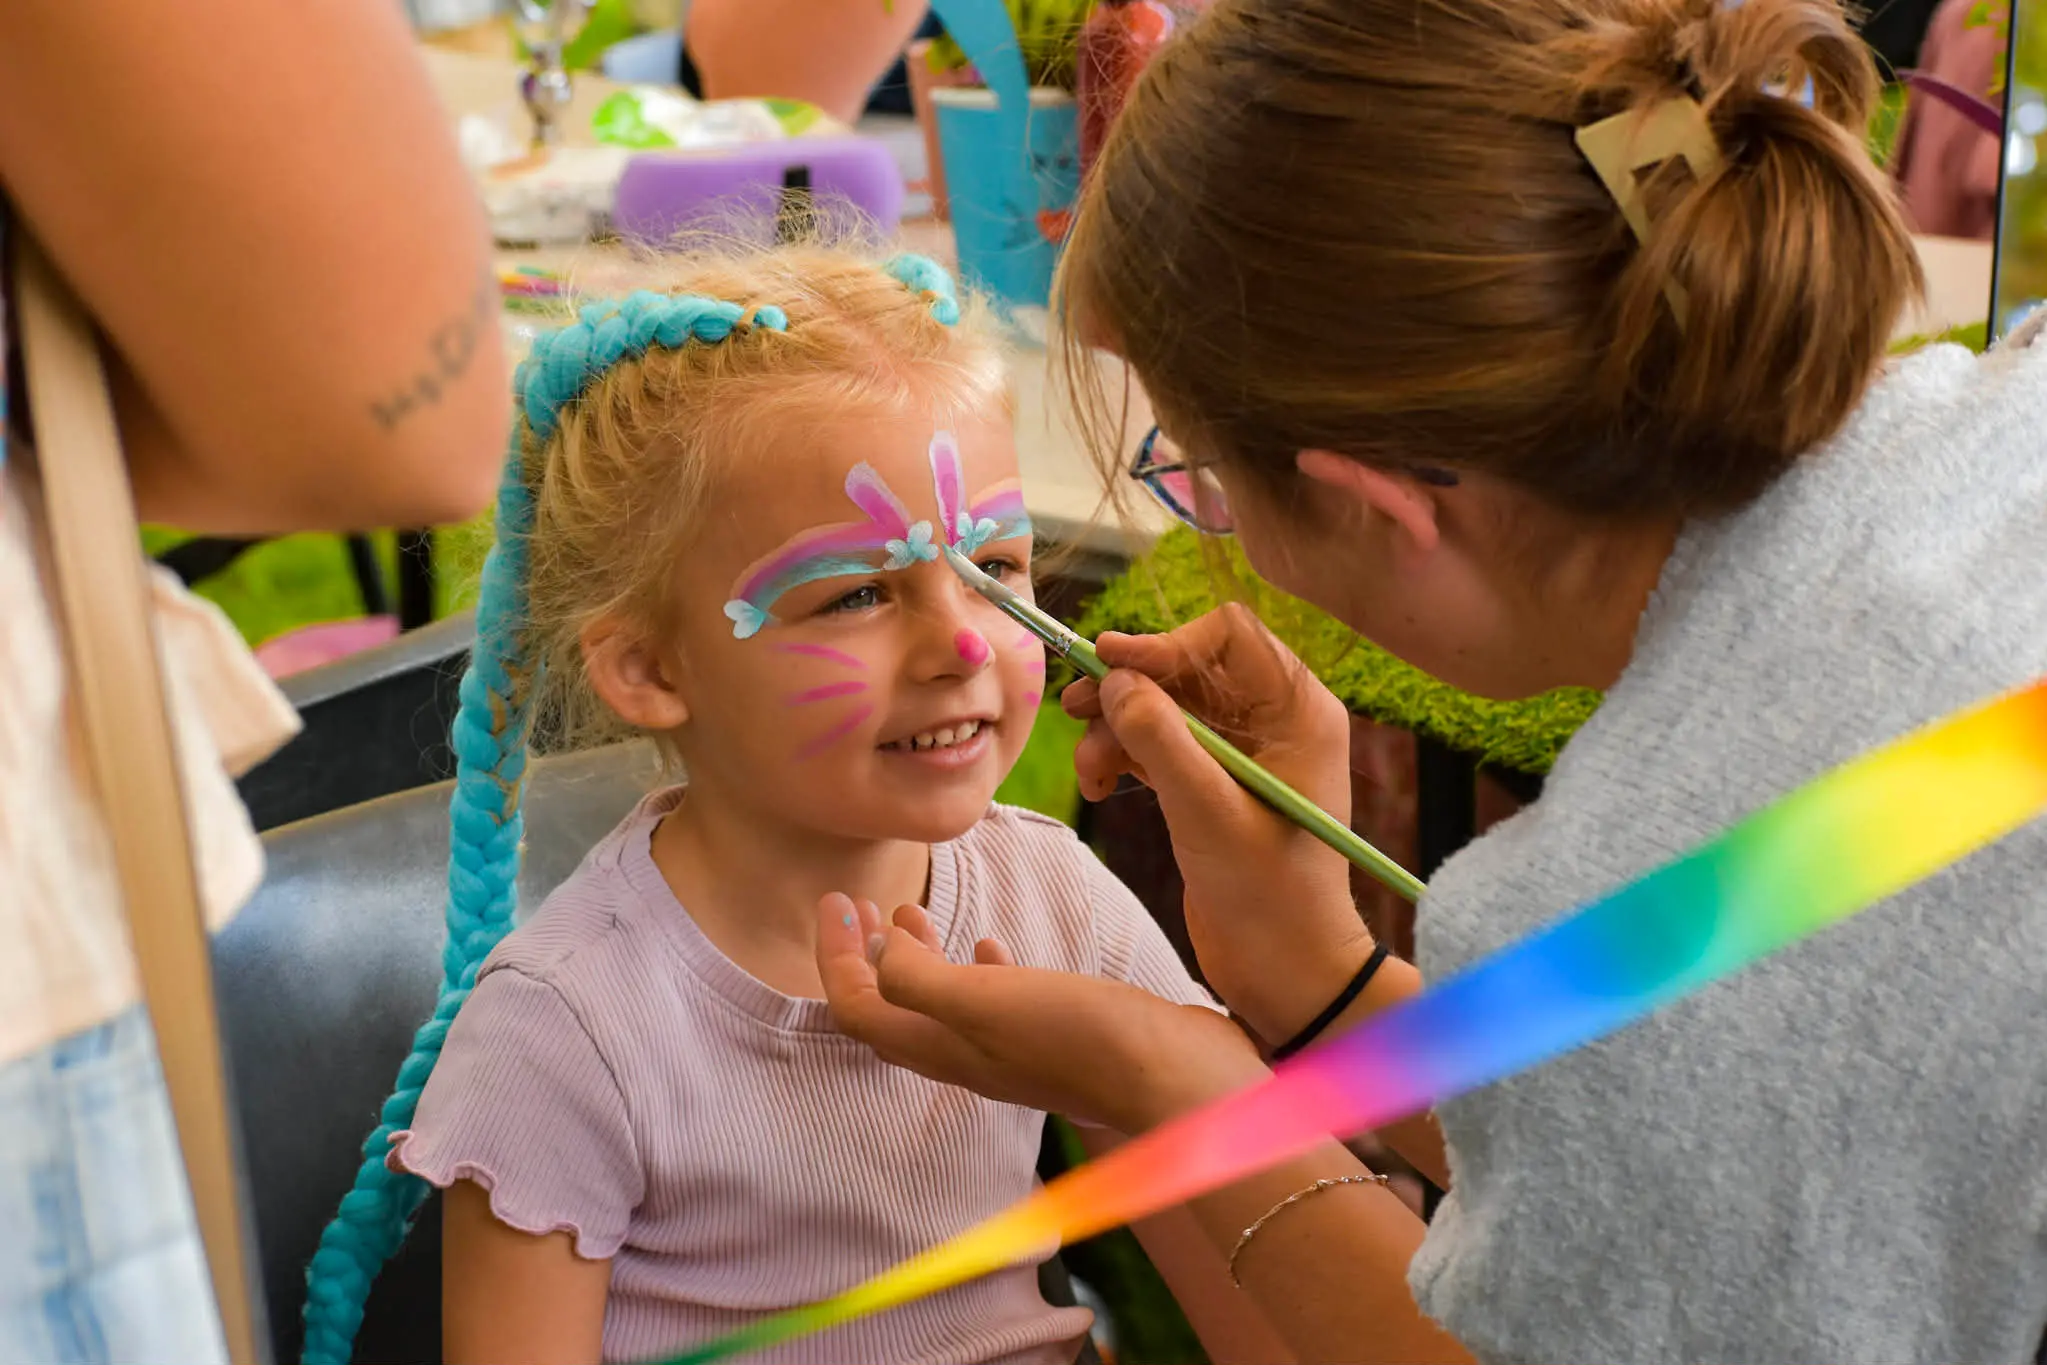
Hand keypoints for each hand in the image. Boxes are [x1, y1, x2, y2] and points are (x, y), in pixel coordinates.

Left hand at [817, 893, 1267, 1134]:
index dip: (834, 956)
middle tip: (854, 905)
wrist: (1173, 1077)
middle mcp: (966, 1055)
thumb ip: (918, 978)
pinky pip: (996, 998)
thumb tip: (885, 947)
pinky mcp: (1054, 1032)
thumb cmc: (1078, 1037)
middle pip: (888, 1009)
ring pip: (938, 1002)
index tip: (834, 900)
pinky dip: (977, 967)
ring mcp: (1011, 1047)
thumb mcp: (983, 1000)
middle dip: (862, 957)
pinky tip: (988, 944)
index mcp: (938, 1048)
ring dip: (913, 957)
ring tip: (907, 912)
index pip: (856, 1007)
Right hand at [1063, 604, 1375, 1043]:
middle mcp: (1273, 722)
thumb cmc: (1269, 896)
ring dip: (1117, 729)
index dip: (1164, 643)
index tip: (1109, 665)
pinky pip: (1159, 743)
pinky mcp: (1213, 784)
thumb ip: (1160, 739)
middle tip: (1075, 707)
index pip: (1228, 636)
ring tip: (1090, 772)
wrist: (1285, 973)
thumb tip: (1115, 678)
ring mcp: (1241, 753)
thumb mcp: (1208, 812)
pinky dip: (1123, 756)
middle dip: (1129, 687)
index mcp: (1298, 712)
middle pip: (1187, 667)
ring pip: (1164, 705)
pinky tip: (1100, 787)